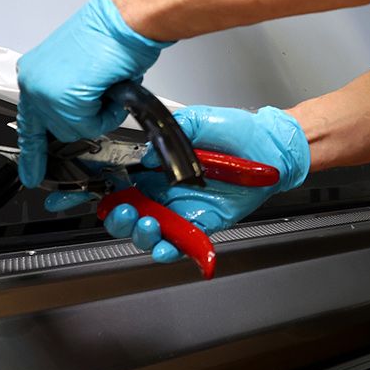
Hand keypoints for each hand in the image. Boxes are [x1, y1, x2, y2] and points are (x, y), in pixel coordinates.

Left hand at [15, 0, 169, 186]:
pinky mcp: (63, 99)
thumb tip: (82, 111)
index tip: (29, 174)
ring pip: (76, 131)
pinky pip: (90, 126)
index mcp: (34, 73)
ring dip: (100, 114)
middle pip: (59, 130)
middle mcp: (33, 82)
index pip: (29, 121)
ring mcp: (45, 91)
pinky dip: (108, 112)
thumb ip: (71, 92)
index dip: (31, 152)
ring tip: (108, 85)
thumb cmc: (113, 34)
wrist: (125, 20)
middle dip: (88, 118)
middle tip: (103, 92)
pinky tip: (110, 87)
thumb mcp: (81, 67)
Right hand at [100, 105, 309, 262]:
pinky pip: (180, 244)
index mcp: (159, 165)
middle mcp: (166, 190)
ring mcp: (182, 209)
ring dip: (142, 235)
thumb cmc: (239, 132)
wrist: (272, 149)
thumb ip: (173, 131)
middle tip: (127, 212)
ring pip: (150, 232)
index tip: (96, 195)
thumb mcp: (202, 119)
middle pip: (129, 213)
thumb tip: (149, 152)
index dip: (106, 191)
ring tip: (150, 225)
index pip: (122, 181)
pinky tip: (167, 246)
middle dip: (120, 219)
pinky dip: (169, 250)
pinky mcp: (201, 225)